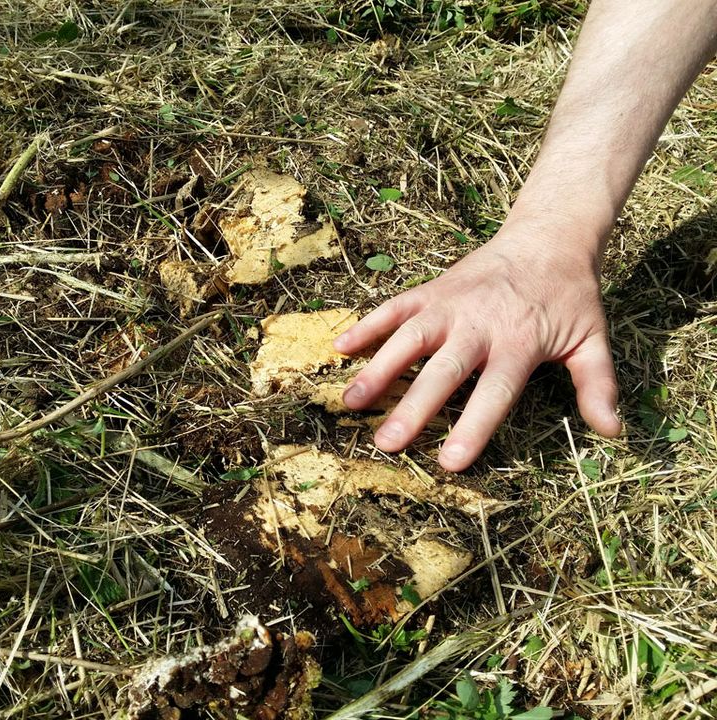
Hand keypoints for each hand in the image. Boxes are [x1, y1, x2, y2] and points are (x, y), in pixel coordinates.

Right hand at [333, 226, 621, 470]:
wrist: (547, 238)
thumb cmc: (569, 297)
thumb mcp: (592, 340)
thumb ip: (598, 386)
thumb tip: (613, 431)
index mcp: (518, 342)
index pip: (494, 392)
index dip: (473, 427)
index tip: (450, 462)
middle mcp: (478, 324)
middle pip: (443, 371)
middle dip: (413, 408)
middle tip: (387, 443)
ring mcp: (449, 304)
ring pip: (409, 338)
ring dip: (378, 369)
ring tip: (351, 402)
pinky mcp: (430, 290)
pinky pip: (394, 307)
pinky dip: (367, 324)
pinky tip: (341, 348)